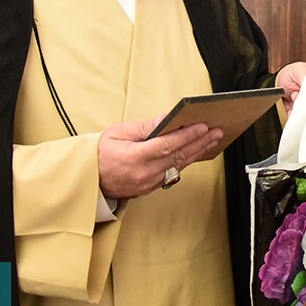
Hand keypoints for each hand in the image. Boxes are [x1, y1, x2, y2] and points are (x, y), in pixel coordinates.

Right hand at [97, 115, 222, 198]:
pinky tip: (196, 152)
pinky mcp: (150, 187)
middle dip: (199, 143)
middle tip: (216, 132)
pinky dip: (186, 161)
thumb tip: (165, 118)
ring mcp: (147, 183)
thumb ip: (144, 127)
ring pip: (178, 166)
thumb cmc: (100, 153)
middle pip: (177, 156)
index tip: (202, 127)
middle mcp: (143, 173)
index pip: (166, 145)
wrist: (89, 179)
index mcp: (133, 158)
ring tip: (212, 140)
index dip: (187, 136)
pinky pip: (173, 173)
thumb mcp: (117, 133)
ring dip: (197, 152)